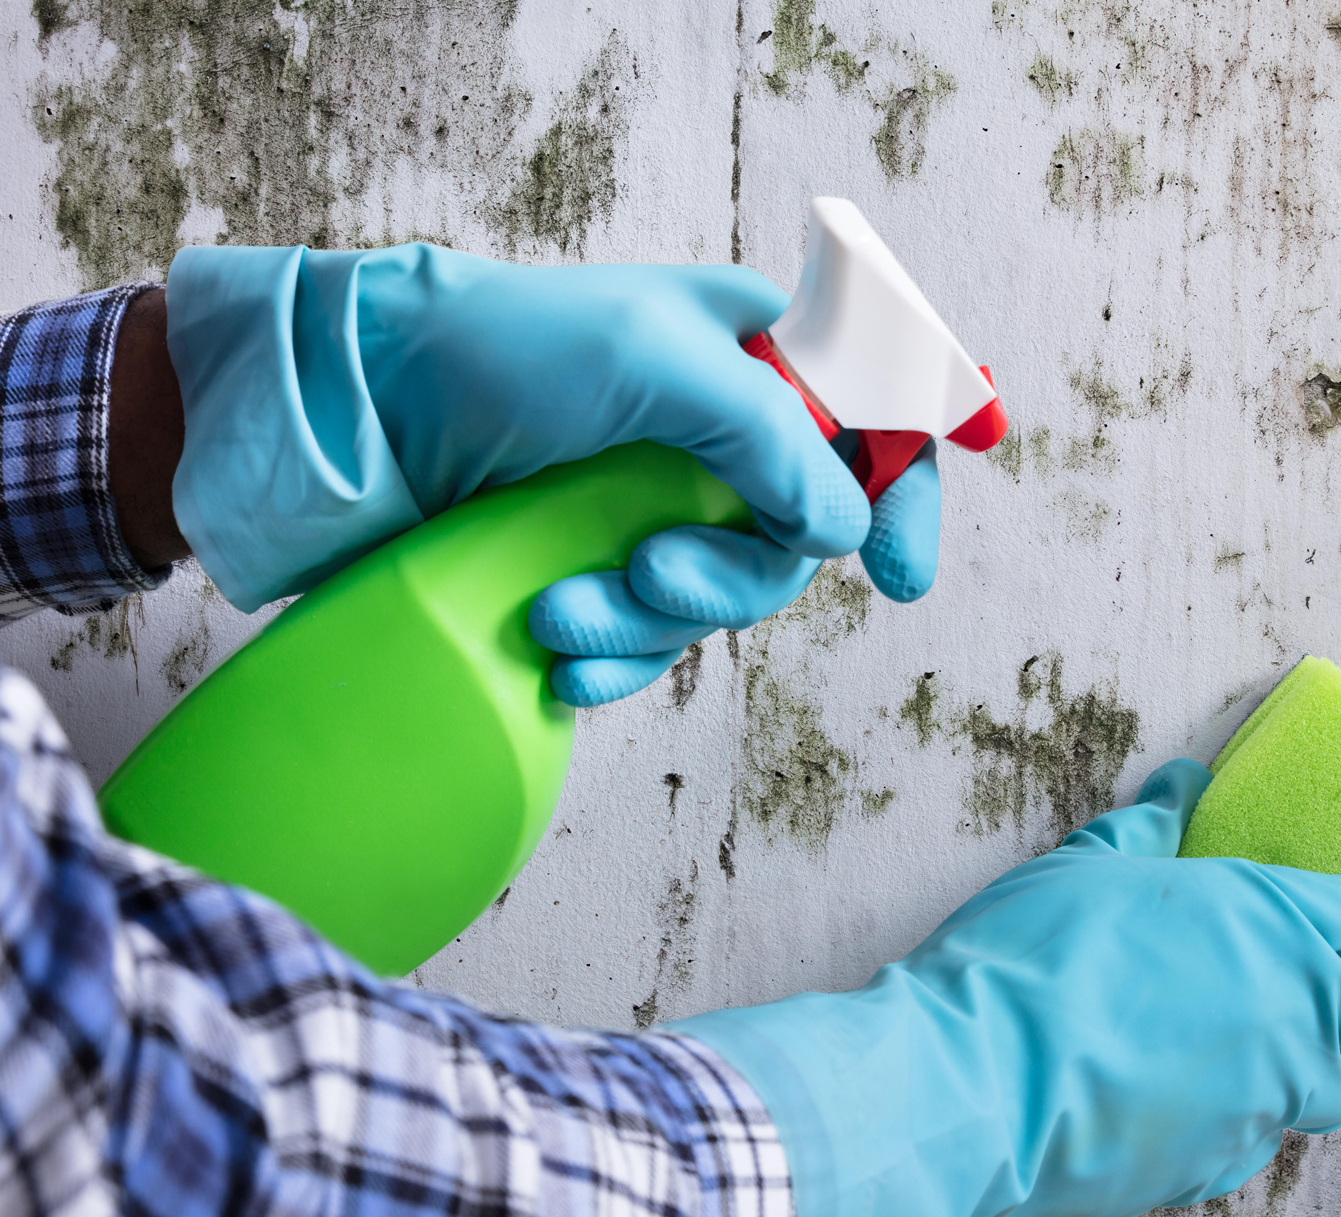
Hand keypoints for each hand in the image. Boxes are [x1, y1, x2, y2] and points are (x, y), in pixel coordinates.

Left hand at [164, 245, 938, 620]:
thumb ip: (771, 436)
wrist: (353, 410)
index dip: (904, 498)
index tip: (901, 575)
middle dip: (730, 579)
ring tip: (560, 609)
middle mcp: (720, 435)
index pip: (876, 425)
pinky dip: (614, 661)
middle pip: (796, 543)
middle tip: (652, 575)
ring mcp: (658, 506)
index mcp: (755, 355)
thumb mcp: (650, 360)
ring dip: (647, 624)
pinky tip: (561, 662)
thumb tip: (843, 528)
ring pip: (717, 604)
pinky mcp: (600, 567)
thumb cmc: (497, 348)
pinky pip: (649, 642)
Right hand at [673, 758, 1340, 1216]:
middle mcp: (1295, 1016)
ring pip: (1336, 1088)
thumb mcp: (1084, 870)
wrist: (975, 1083)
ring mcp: (1267, 1100)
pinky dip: (1245, 1120)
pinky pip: (1264, 1142)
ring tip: (1252, 1048)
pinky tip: (1188, 1099)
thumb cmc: (1030, 966)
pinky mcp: (1223, 1165)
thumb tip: (1179, 793)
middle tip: (1300, 974)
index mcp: (1276, 926)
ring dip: (1311, 1065)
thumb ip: (1147, 832)